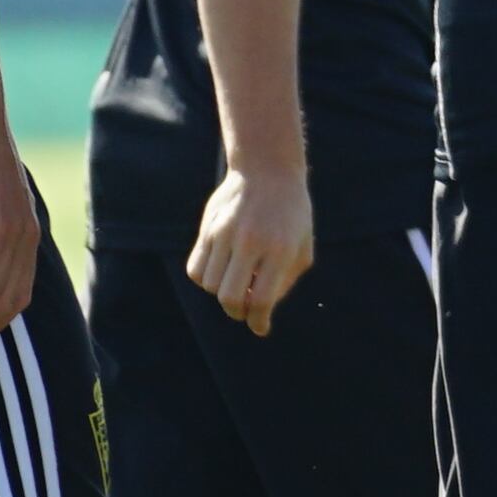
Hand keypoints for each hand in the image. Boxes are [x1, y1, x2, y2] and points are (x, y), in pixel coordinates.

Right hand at [190, 163, 317, 336]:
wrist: (268, 169)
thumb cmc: (291, 214)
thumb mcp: (302, 247)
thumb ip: (285, 282)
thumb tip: (260, 314)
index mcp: (280, 249)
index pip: (262, 300)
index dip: (259, 321)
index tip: (260, 326)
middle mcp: (251, 242)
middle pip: (230, 298)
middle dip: (237, 313)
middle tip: (245, 310)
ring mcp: (226, 233)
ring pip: (209, 285)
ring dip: (221, 293)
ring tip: (236, 282)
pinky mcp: (208, 227)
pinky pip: (195, 268)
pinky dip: (205, 279)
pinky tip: (220, 271)